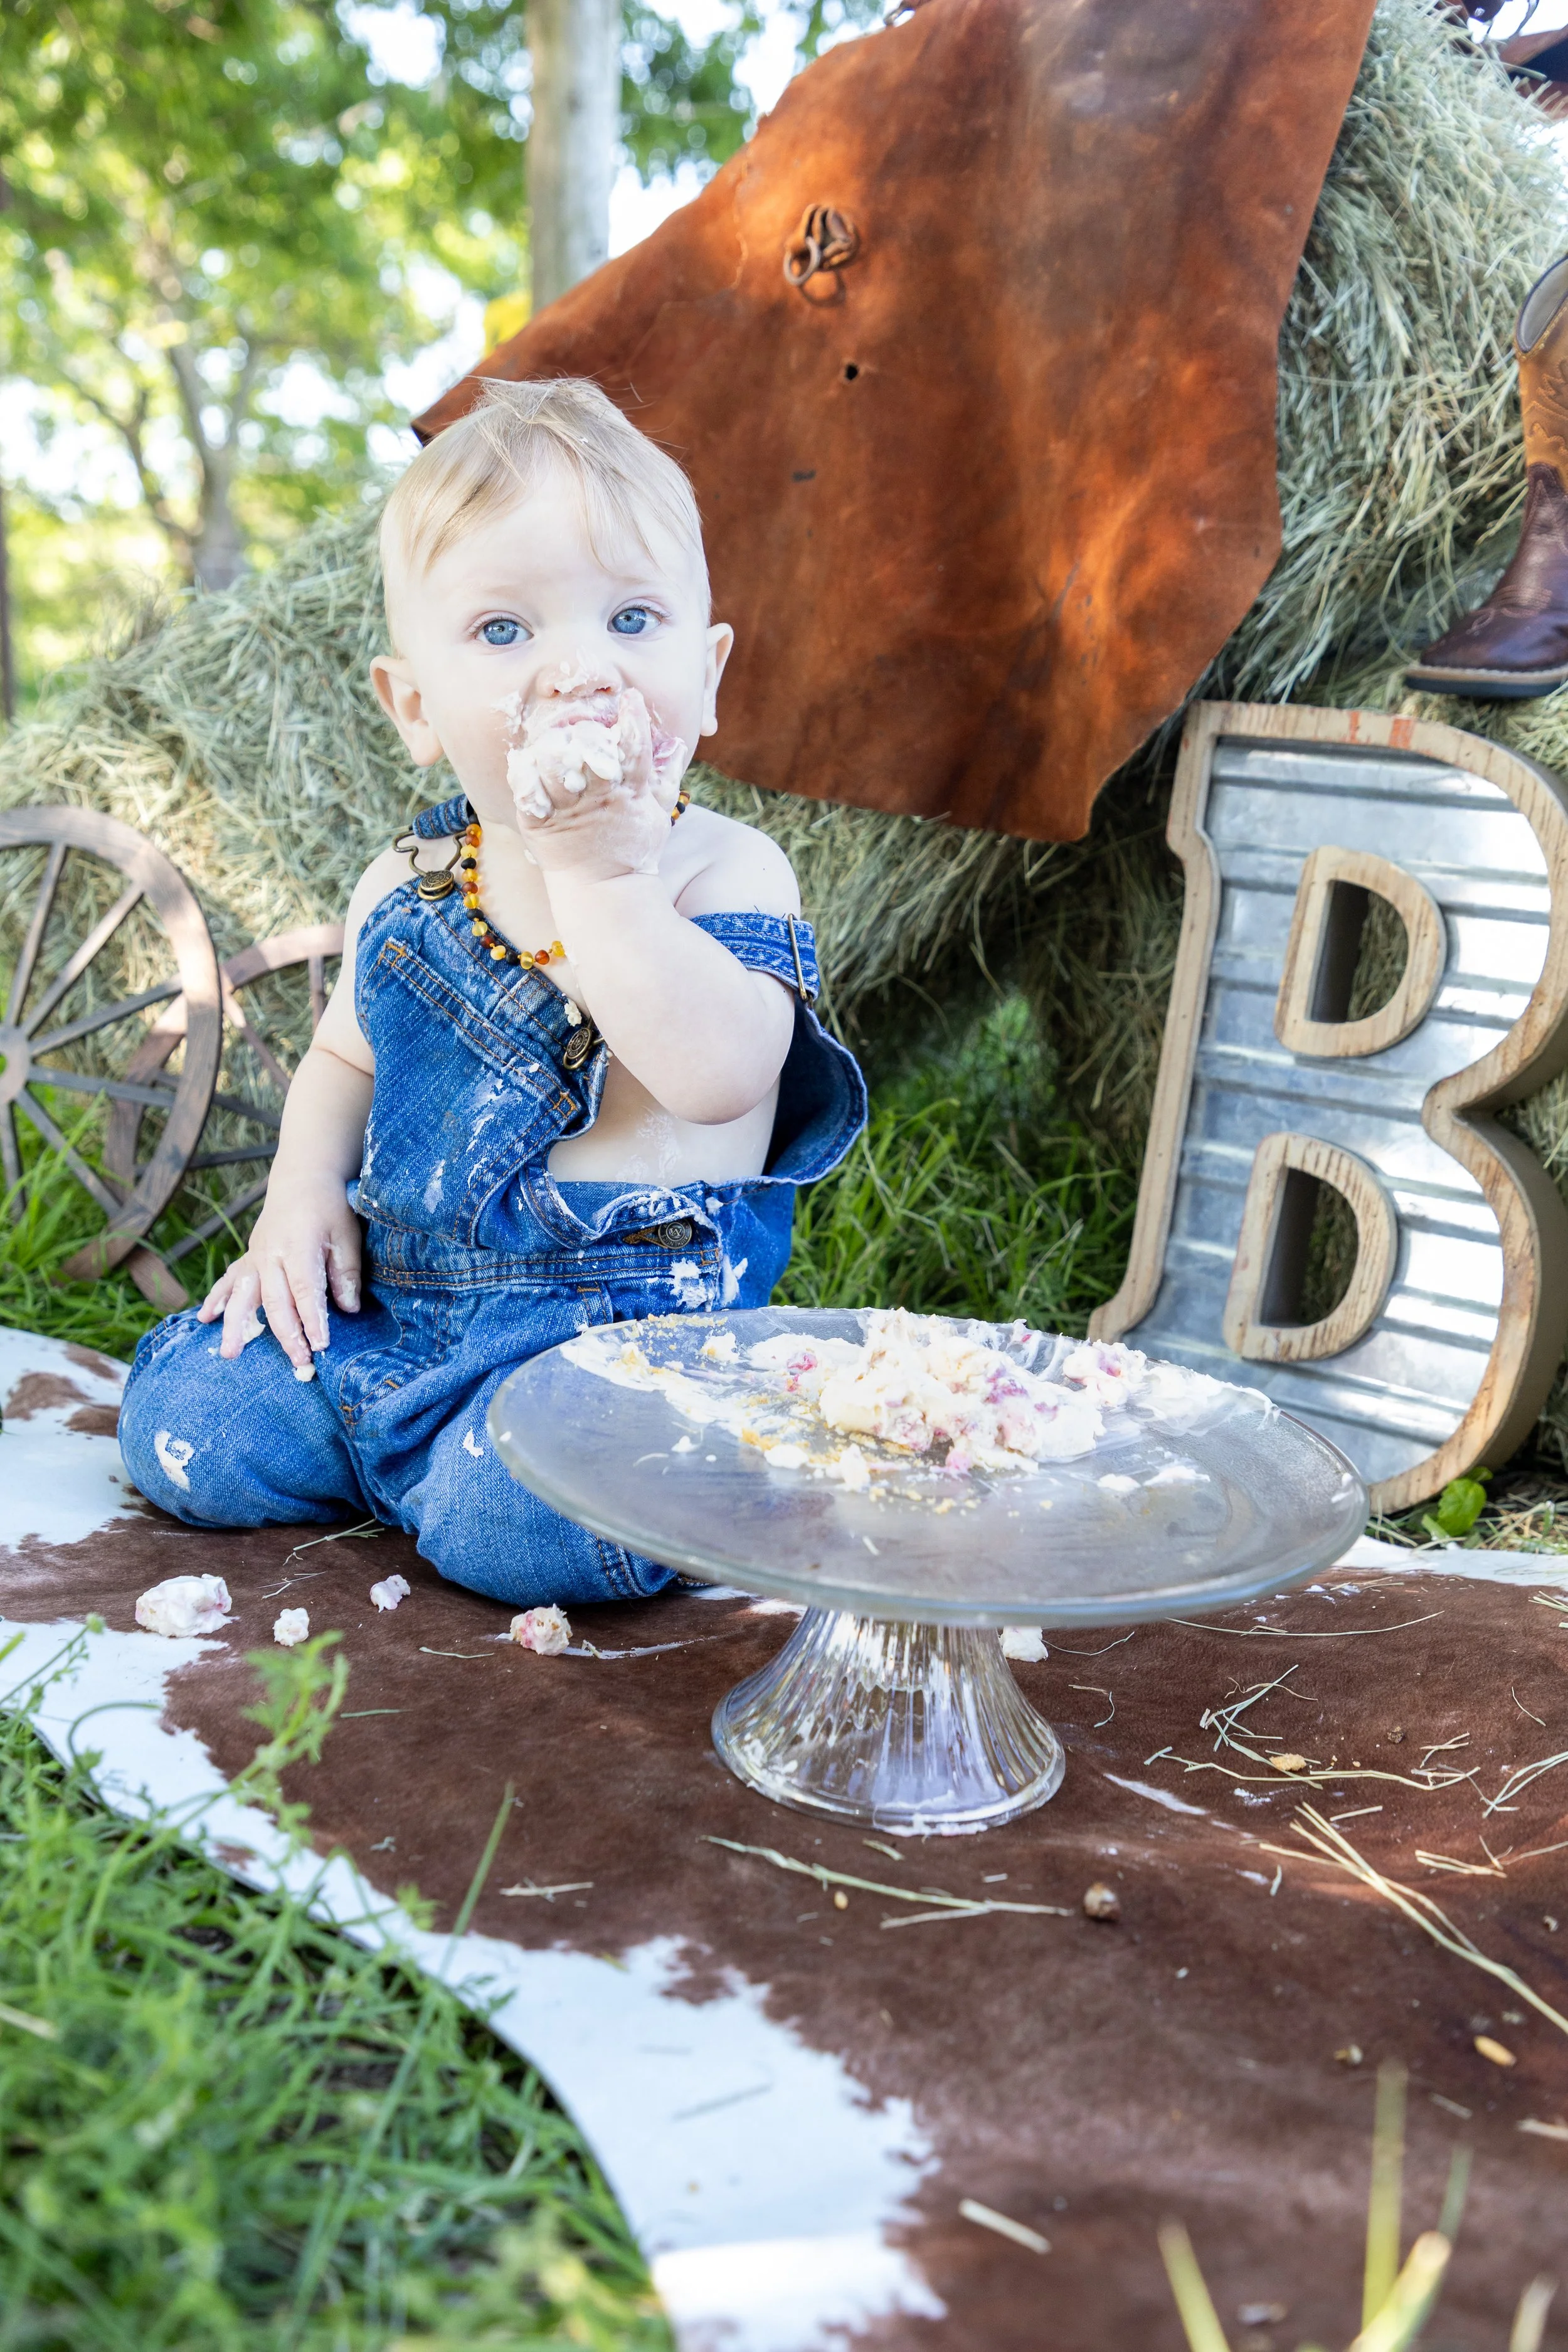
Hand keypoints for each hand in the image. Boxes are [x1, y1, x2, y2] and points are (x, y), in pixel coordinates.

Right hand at [197, 1172, 360, 1372]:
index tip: (320, 1345)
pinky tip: (205, 1318)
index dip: (312, 1319)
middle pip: (275, 1301)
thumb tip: (348, 1308)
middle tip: (298, 1362)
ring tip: (229, 1353)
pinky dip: (216, 1298)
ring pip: (243, 1295)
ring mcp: (256, 1256)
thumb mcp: (346, 1235)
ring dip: (236, 1326)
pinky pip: (229, 1280)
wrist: (302, 1180)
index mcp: (299, 1246)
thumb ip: (346, 1272)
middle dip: (286, 1335)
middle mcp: (271, 1254)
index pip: (304, 1289)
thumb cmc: (329, 1208)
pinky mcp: (249, 1257)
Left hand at [507, 688, 686, 879]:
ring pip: (553, 766)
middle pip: (589, 751)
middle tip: (581, 730)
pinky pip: (525, 792)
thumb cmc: (632, 845)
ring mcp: (568, 811)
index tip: (631, 699)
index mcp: (631, 792)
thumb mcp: (657, 813)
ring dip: (551, 750)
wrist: (606, 888)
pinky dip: (523, 774)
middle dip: (586, 734)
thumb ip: (665, 776)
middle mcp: (599, 798)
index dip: (634, 719)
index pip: (636, 747)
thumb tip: (676, 743)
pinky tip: (526, 765)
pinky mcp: (540, 824)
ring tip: (552, 745)